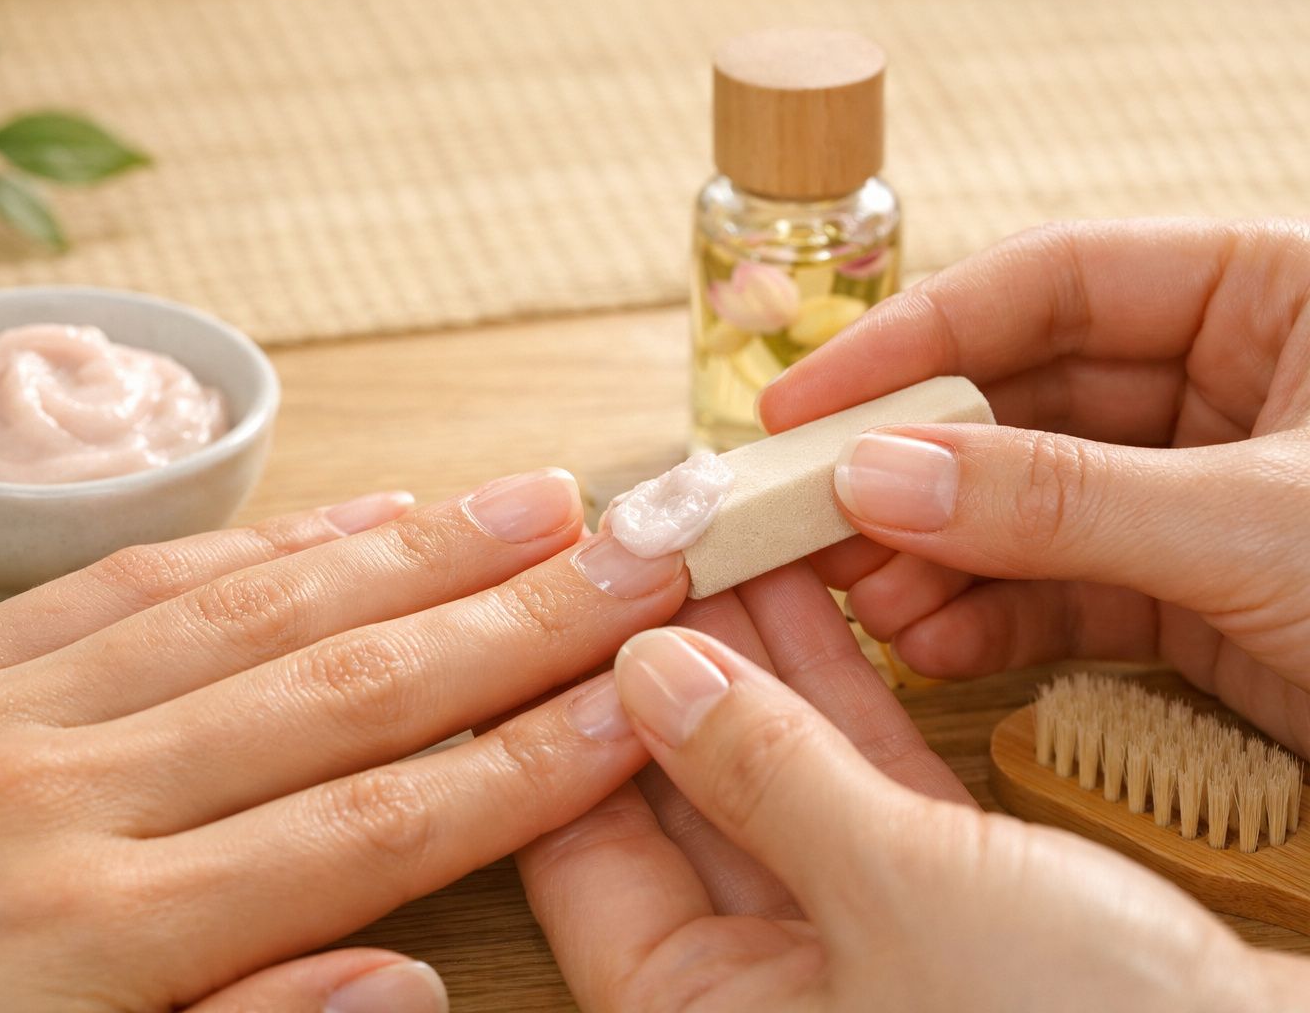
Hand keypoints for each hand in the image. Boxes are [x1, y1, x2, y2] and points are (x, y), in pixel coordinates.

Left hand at [0, 469, 687, 1011]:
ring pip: (246, 612)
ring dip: (407, 554)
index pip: (374, 832)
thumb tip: (402, 986)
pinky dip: (248, 544)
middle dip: (510, 621)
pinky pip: (111, 580)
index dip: (523, 764)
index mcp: (98, 944)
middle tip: (633, 553)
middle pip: (340, 692)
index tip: (632, 703)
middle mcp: (61, 802)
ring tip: (529, 505)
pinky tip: (348, 516)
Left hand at [520, 580, 1300, 1009]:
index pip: (580, 854)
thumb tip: (645, 671)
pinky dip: (839, 699)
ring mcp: (847, 956)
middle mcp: (759, 1000)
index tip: (574, 602)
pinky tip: (815, 598)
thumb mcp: (901, 895)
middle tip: (656, 546)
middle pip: (673, 804)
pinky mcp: (934, 914)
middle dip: (670, 666)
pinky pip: (856, 791)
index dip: (570, 718)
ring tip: (728, 538)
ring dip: (755, 662)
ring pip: (769, 782)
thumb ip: (764, 776)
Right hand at [759, 219, 1309, 753]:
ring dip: (936, 554)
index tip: (808, 402)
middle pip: (1023, 399)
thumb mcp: (1261, 523)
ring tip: (860, 600)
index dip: (920, 339)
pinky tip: (928, 643)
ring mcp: (1205, 494)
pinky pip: (1067, 590)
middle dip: (915, 467)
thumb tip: (881, 478)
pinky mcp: (1198, 596)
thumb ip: (1061, 499)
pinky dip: (992, 619)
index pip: (1058, 285)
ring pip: (1029, 503)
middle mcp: (1233, 384)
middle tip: (809, 516)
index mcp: (1277, 295)